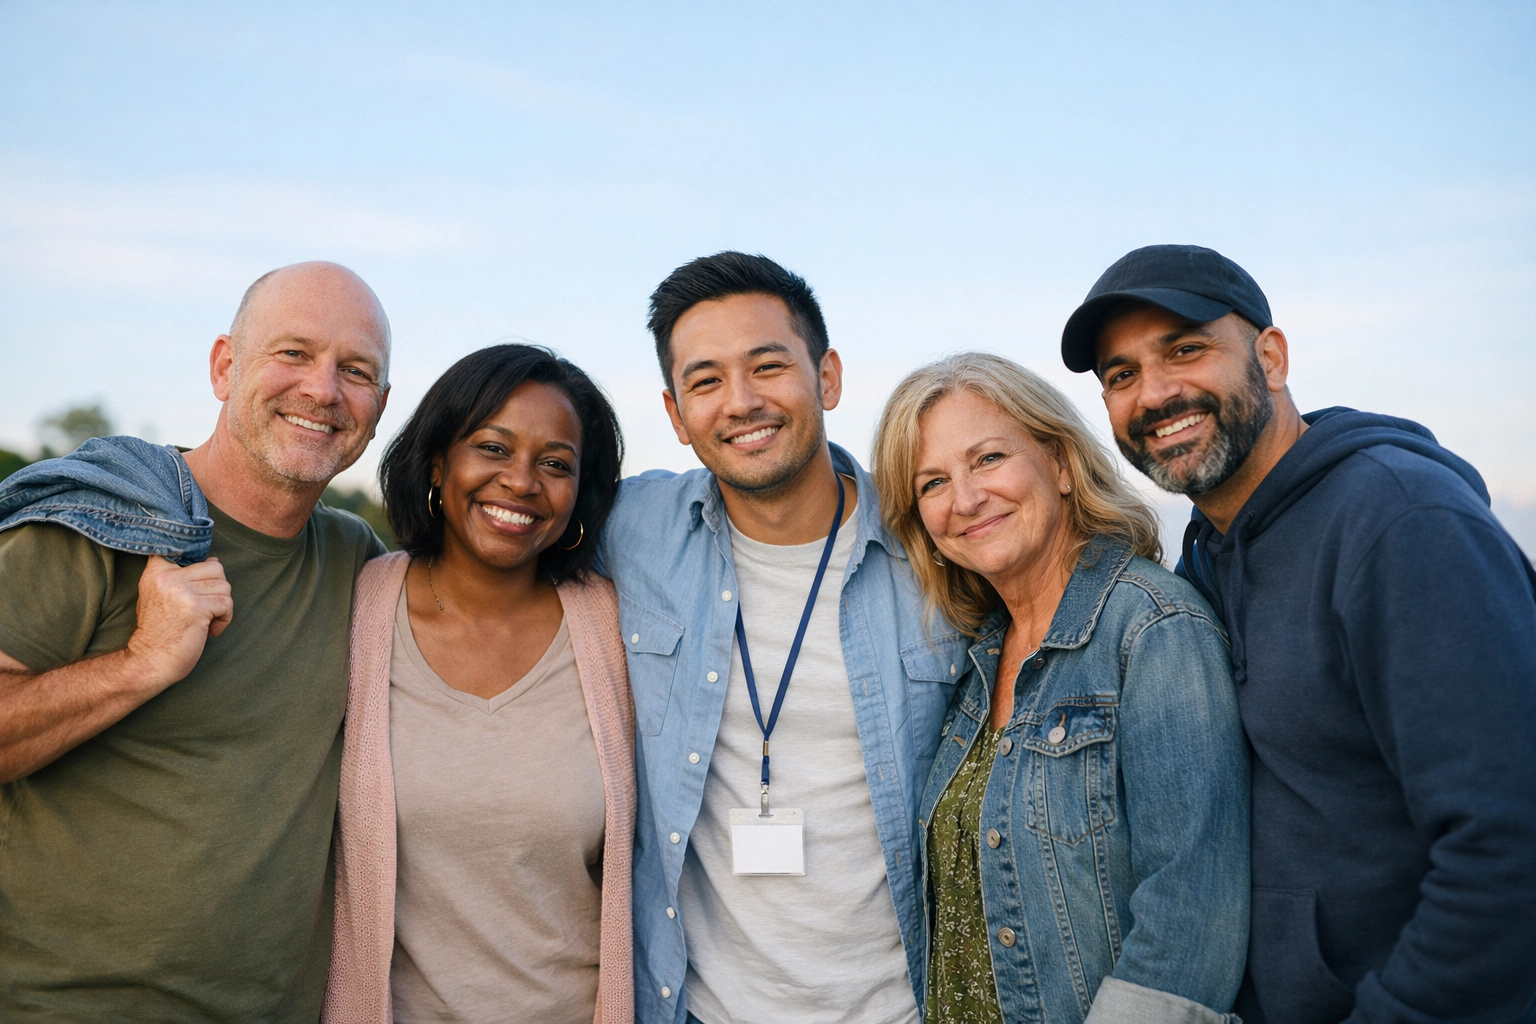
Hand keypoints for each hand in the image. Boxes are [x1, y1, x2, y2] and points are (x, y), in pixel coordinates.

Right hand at [123, 555, 233, 689]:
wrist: (149, 661)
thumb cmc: (159, 631)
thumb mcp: (159, 595)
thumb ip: (181, 576)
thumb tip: (215, 560)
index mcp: (156, 571)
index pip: (187, 550)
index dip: (201, 562)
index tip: (199, 580)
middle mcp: (167, 577)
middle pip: (215, 568)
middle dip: (217, 590)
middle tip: (206, 609)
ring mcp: (181, 591)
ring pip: (224, 586)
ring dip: (222, 607)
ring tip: (207, 621)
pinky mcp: (196, 607)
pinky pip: (226, 603)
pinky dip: (225, 619)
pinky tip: (211, 630)